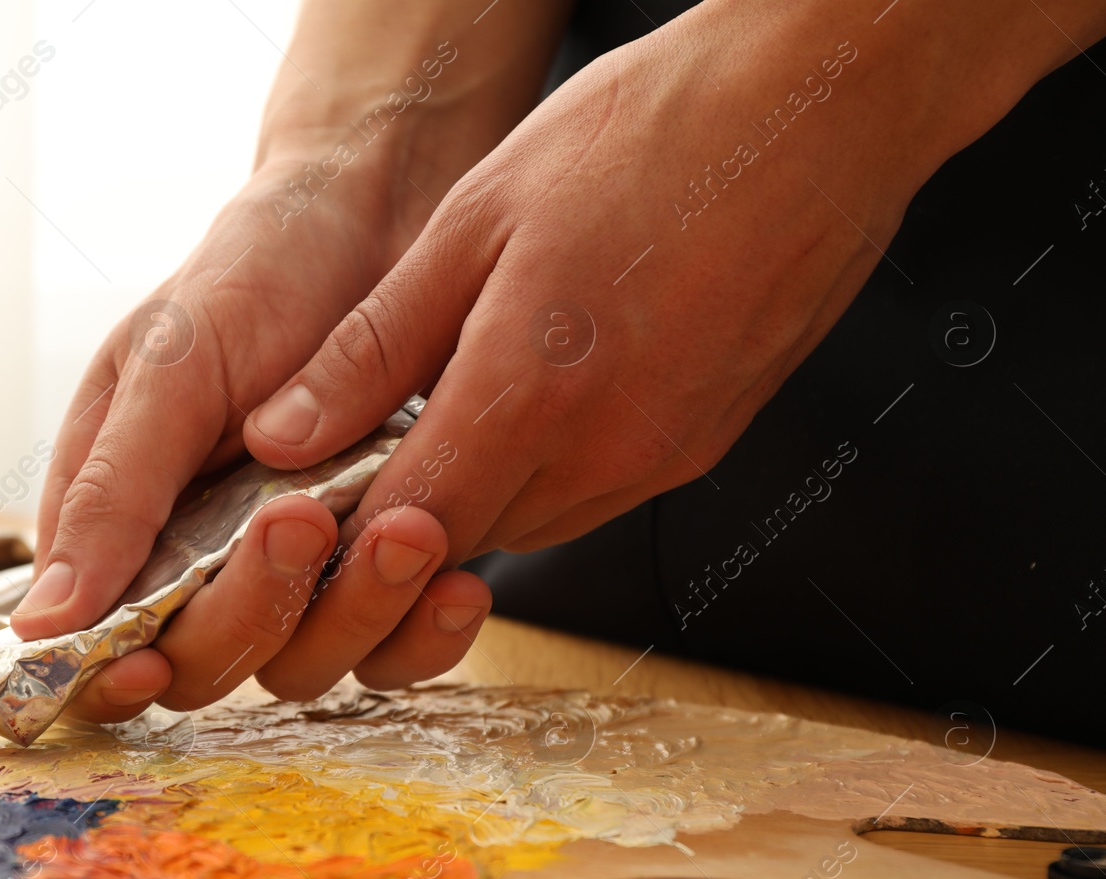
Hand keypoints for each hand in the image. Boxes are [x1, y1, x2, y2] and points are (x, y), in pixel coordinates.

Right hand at [16, 1, 569, 719]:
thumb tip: (44, 621)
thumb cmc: (254, 274)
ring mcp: (296, 573)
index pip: (96, 643)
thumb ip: (113, 492)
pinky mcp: (379, 570)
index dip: (111, 675)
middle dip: (250, 611)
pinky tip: (458, 586)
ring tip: (401, 528)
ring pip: (306, 663)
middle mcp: (202, 563)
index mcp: (121, 519)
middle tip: (298, 518)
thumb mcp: (169, 368)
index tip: (148, 659)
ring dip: (352, 613)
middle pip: (205, 665)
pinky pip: (395, 646)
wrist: (382, 216)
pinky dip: (425, 631)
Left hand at [243, 0, 1105, 592]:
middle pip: (461, 542)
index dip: (338, 534)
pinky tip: (528, 404)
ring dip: (472, 497)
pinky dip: (541, 474)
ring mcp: (664, 460)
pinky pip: (592, 498)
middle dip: (397, 519)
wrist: (823, 109)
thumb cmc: (651, 134)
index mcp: (533, 392)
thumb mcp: (476, 221)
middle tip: (353, 459)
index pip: (402, 526)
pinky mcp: (702, 450)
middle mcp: (606, 453)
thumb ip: (373, 349)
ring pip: (527, 527)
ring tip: (441, 418)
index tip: (299, 509)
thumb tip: (282, 436)